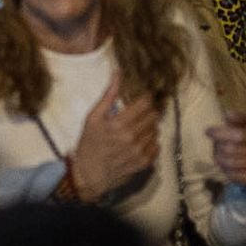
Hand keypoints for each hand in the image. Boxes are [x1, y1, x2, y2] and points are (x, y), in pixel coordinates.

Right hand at [71, 72, 159, 199]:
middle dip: (149, 110)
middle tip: (140, 111)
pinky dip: (151, 140)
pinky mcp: (144, 163)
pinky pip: (157, 146)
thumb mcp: (93, 117)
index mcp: (120, 124)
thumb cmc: (89, 143)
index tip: (142, 97)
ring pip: (156, 130)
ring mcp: (140, 151)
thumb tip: (118, 72)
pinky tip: (141, 140)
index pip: (145, 103)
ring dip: (150, 125)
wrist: (89, 173)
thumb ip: (108, 94)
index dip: (146, 97)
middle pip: (153, 115)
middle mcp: (132, 137)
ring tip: (138, 126)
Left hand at [206, 109, 245, 188]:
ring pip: (234, 163)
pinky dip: (227, 171)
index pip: (241, 134)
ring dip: (221, 159)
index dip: (223, 133)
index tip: (208, 132)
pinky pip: (237, 175)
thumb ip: (238, 119)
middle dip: (220, 147)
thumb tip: (227, 114)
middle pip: (235, 149)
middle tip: (215, 147)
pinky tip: (225, 166)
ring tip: (218, 156)